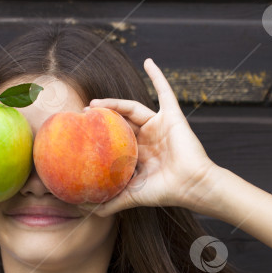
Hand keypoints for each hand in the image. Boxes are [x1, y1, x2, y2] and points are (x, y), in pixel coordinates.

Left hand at [78, 58, 217, 215]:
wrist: (191, 185)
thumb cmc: (165, 191)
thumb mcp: (133, 196)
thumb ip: (113, 202)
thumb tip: (89, 211)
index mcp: (139, 153)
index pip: (116, 139)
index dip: (100, 135)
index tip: (80, 133)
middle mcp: (148, 138)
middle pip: (121, 121)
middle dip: (102, 117)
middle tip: (82, 115)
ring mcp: (159, 126)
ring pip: (133, 108)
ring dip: (114, 103)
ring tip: (94, 104)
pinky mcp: (172, 116)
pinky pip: (165, 91)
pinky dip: (157, 76)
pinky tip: (148, 61)